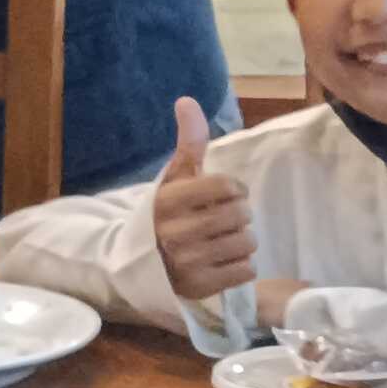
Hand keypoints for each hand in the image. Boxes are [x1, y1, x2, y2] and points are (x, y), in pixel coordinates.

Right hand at [146, 97, 256, 307]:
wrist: (140, 260)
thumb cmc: (167, 212)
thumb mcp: (175, 176)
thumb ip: (188, 141)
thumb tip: (186, 100)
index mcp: (169, 201)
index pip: (226, 188)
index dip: (234, 189)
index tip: (226, 193)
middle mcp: (175, 233)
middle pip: (240, 216)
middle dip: (240, 214)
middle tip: (225, 218)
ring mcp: (187, 263)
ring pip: (246, 243)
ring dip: (243, 240)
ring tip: (225, 239)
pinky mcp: (200, 287)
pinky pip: (245, 270)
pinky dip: (242, 264)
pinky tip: (224, 259)